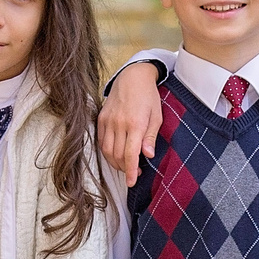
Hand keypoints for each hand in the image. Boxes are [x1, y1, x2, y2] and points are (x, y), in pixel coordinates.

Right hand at [98, 61, 163, 188]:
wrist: (132, 76)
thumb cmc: (148, 96)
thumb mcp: (157, 116)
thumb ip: (151, 137)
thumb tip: (148, 155)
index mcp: (136, 124)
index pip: (131, 154)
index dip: (131, 171)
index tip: (132, 182)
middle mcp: (119, 123)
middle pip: (117, 155)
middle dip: (125, 168)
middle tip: (134, 173)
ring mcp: (108, 121)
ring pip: (107, 150)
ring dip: (115, 162)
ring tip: (125, 165)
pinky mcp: (101, 118)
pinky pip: (101, 141)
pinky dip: (107, 152)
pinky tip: (115, 154)